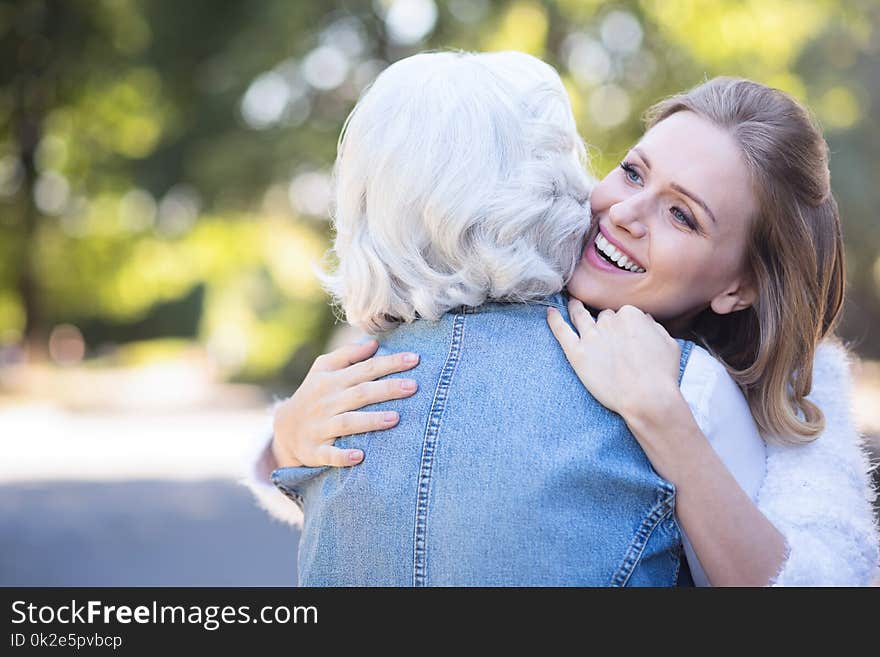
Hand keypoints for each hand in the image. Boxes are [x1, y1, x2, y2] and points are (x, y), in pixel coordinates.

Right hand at [271, 340, 418, 467]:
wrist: (284, 428)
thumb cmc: (313, 393)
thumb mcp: (322, 368)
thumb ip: (348, 354)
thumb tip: (374, 343)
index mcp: (332, 380)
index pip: (366, 368)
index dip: (390, 363)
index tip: (415, 359)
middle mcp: (328, 402)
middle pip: (361, 393)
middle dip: (387, 389)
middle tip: (414, 386)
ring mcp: (321, 426)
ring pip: (348, 422)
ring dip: (371, 421)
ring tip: (396, 418)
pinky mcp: (316, 450)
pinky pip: (330, 454)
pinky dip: (343, 456)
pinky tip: (360, 456)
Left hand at [546, 299, 681, 422]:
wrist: (647, 397)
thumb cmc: (662, 374)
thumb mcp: (669, 343)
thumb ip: (654, 327)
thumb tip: (645, 320)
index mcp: (631, 314)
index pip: (624, 314)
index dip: (625, 326)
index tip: (627, 337)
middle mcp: (609, 320)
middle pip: (603, 316)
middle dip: (606, 324)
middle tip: (608, 338)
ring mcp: (591, 336)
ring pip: (580, 316)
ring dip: (575, 308)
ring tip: (573, 304)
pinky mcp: (577, 353)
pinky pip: (561, 331)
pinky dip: (554, 321)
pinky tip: (549, 313)